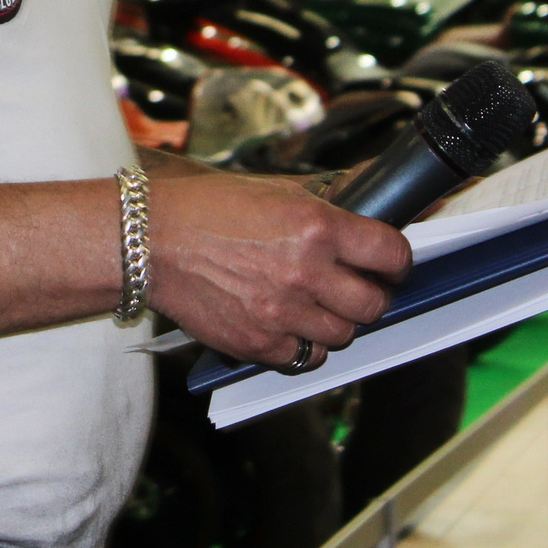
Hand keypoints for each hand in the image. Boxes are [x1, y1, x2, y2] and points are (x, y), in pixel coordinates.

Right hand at [146, 171, 411, 371]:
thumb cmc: (208, 209)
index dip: (396, 260)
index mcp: (315, 226)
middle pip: (374, 304)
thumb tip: (371, 194)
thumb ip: (327, 203)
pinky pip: (306, 357)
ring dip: (337, 321)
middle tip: (354, 286)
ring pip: (344, 335)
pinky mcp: (259, 342)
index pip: (391, 254)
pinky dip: (304, 345)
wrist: (151, 240)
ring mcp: (282, 312)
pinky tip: (287, 322)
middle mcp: (305, 271)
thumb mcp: (274, 189)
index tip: (389, 264)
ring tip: (312, 303)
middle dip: (371, 295)